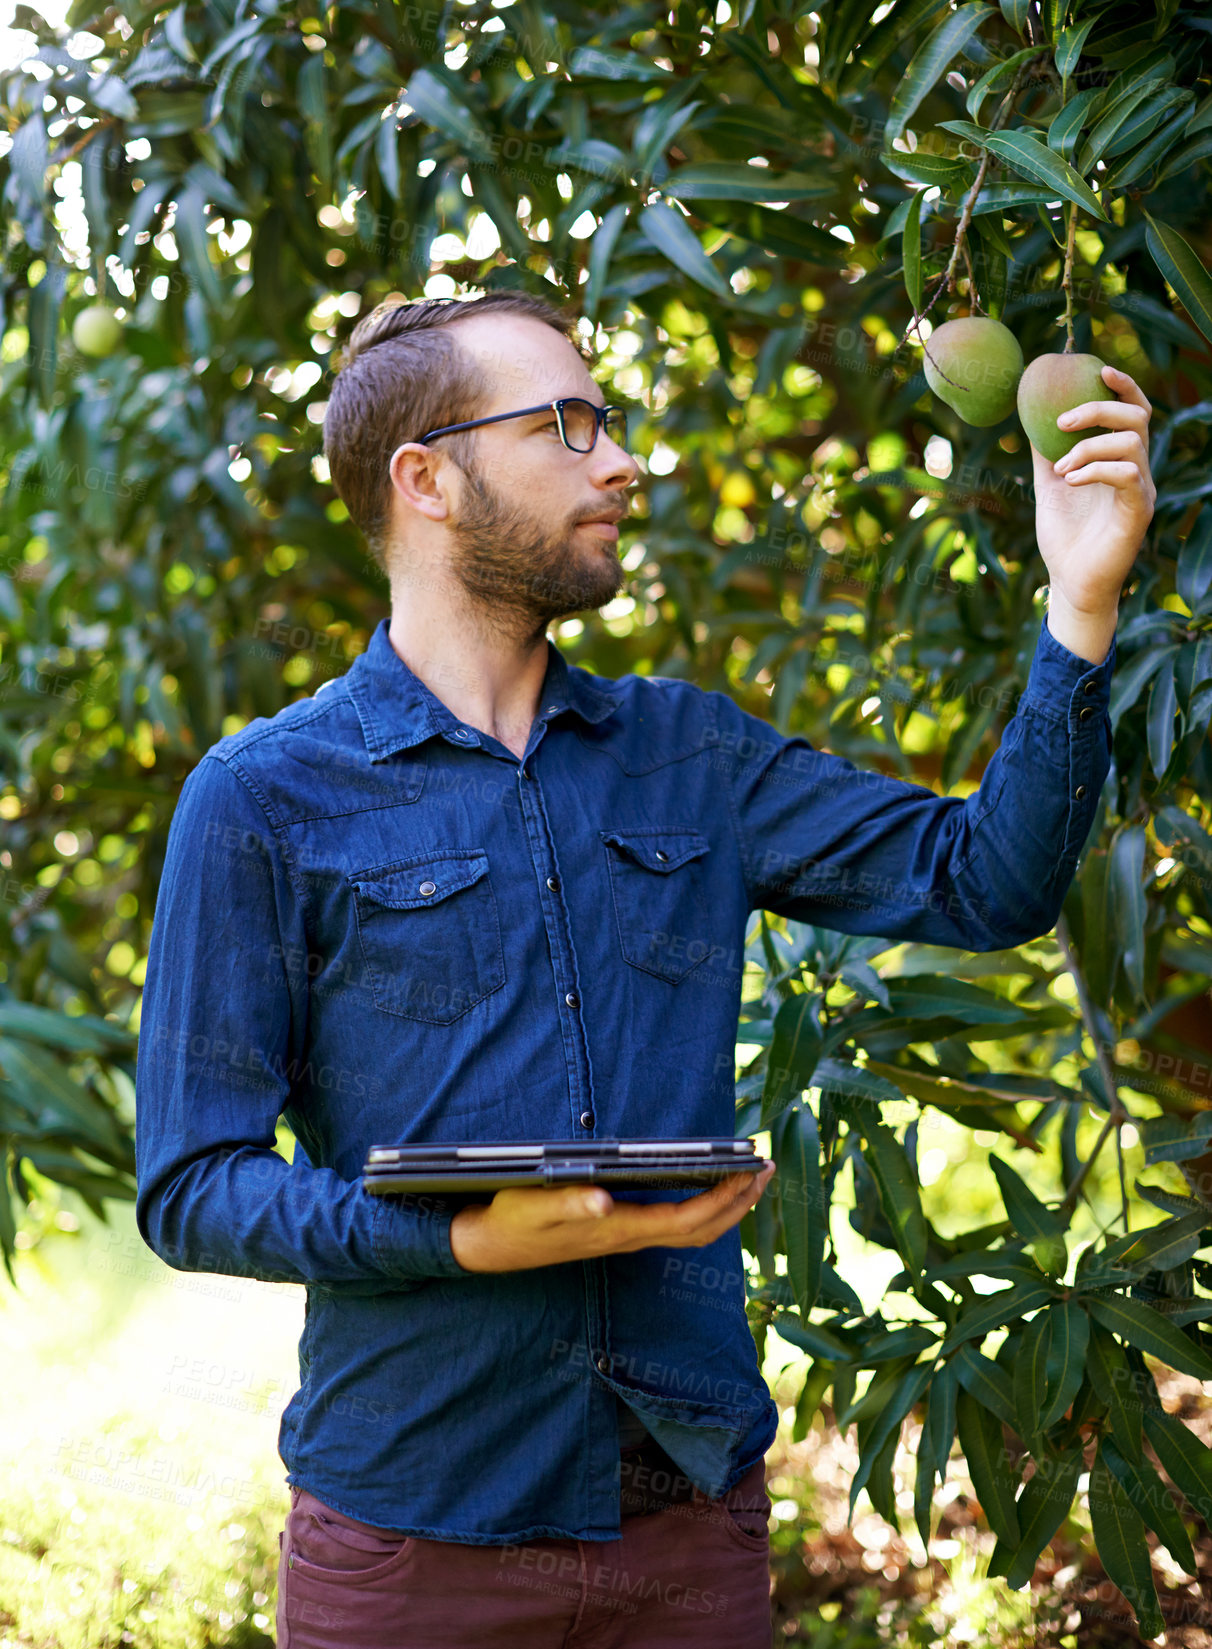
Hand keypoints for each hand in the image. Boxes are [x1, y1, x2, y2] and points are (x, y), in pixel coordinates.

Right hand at [448, 1161, 776, 1273]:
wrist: (494, 1246)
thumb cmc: (515, 1219)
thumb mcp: (535, 1205)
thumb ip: (570, 1202)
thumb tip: (605, 1200)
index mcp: (619, 1229)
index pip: (687, 1220)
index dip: (723, 1200)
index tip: (749, 1174)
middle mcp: (631, 1238)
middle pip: (702, 1230)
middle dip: (740, 1202)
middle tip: (767, 1169)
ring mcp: (628, 1238)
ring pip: (693, 1232)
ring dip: (727, 1208)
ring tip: (750, 1178)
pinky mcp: (621, 1233)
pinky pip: (676, 1228)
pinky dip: (704, 1210)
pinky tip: (711, 1191)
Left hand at [1030, 363, 1155, 622]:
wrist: (1070, 583)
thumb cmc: (1064, 536)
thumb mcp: (1048, 485)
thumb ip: (1045, 452)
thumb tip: (1029, 415)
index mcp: (1120, 460)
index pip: (1134, 412)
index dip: (1124, 385)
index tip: (1099, 368)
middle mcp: (1137, 471)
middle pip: (1136, 417)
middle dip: (1098, 409)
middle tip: (1062, 420)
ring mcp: (1141, 492)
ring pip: (1131, 444)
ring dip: (1088, 447)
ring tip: (1060, 469)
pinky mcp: (1138, 513)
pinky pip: (1128, 475)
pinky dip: (1095, 469)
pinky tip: (1069, 480)